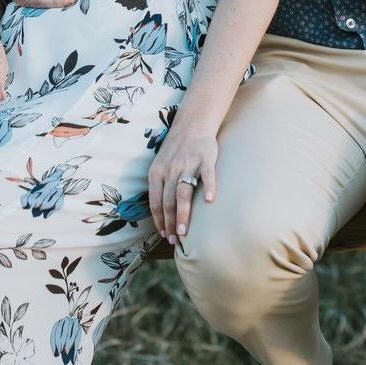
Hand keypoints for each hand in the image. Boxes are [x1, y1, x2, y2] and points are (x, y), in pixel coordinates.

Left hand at [147, 121, 217, 245]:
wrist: (192, 124)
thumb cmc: (176, 150)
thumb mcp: (160, 165)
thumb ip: (160, 186)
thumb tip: (161, 214)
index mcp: (157, 172)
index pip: (156, 201)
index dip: (159, 220)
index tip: (165, 235)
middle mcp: (170, 169)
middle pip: (168, 201)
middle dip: (171, 223)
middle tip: (175, 240)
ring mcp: (188, 164)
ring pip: (183, 192)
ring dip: (183, 213)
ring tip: (185, 232)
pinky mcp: (205, 158)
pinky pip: (207, 175)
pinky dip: (208, 187)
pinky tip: (209, 200)